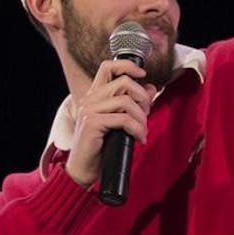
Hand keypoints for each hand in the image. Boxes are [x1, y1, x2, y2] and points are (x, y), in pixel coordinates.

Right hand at [66, 60, 156, 187]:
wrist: (84, 168)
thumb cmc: (102, 147)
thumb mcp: (119, 121)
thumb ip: (132, 103)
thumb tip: (150, 87)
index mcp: (95, 95)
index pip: (108, 67)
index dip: (128, 66)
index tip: (143, 75)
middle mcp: (90, 99)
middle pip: (124, 82)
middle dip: (143, 98)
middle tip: (147, 115)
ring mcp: (90, 110)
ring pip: (126, 101)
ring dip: (142, 117)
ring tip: (142, 131)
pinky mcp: (93, 123)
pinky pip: (124, 119)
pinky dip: (137, 129)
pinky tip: (139, 138)